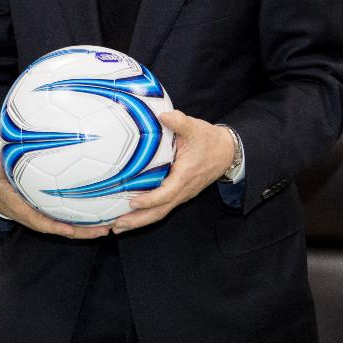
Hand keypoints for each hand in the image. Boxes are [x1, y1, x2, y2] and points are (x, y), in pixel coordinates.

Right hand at [0, 152, 111, 239]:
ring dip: (91, 228)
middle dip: (84, 232)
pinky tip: (105, 212)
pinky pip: (73, 217)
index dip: (56, 227)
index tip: (70, 230)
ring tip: (111, 225)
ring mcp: (49, 217)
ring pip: (72, 226)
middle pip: (64, 229)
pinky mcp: (55, 213)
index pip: (42, 222)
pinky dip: (88, 218)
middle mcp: (41, 218)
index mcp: (26, 212)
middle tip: (105, 230)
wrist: (0, 196)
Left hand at [111, 111, 235, 233]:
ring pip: (159, 213)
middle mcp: (182, 190)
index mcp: (184, 177)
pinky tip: (130, 215)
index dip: (149, 200)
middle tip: (116, 226)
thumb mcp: (195, 128)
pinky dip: (145, 214)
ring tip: (117, 227)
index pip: (166, 194)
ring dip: (139, 221)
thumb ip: (179, 122)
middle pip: (159, 212)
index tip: (132, 202)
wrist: (226, 152)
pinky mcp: (178, 193)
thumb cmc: (208, 140)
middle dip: (138, 221)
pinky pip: (161, 207)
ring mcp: (180, 194)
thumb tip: (163, 116)